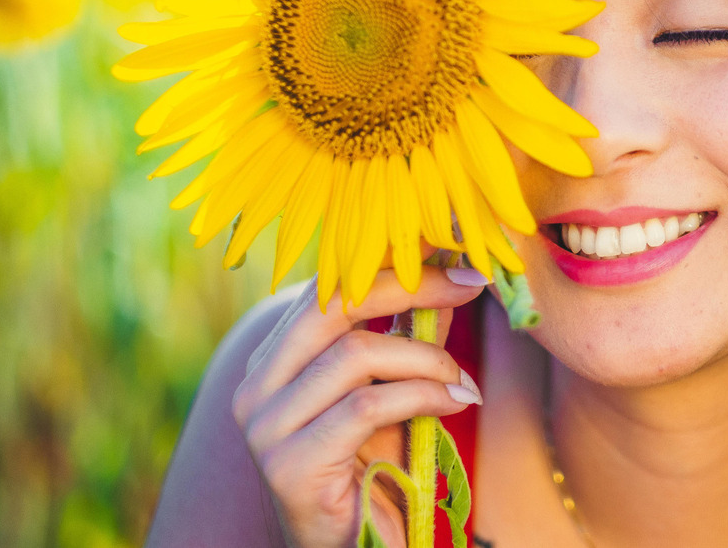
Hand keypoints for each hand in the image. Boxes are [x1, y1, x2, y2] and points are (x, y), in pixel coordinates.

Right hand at [232, 266, 486, 547]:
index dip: (394, 266)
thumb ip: (407, 339)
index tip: (454, 255)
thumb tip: (450, 278)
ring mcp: (266, 426)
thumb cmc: (372, 471)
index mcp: (275, 360)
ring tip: (464, 379)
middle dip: (411, 287)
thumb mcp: (391, 392)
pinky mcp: (288, 465)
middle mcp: (257, 386)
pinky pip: (366, 407)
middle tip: (470, 286)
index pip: (328, 288)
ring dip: (427, 359)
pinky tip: (455, 401)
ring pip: (355, 355)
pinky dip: (422, 396)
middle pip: (335, 305)